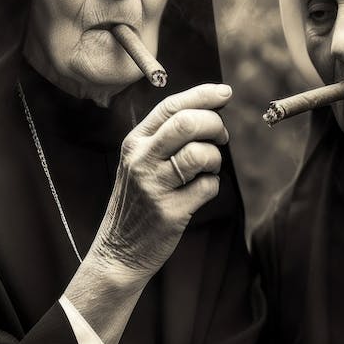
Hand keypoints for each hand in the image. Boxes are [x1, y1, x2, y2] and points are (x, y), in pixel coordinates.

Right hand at [90, 82, 229, 283]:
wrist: (118, 250)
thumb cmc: (138, 200)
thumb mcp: (139, 162)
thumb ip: (166, 137)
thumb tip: (211, 108)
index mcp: (134, 142)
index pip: (171, 107)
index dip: (203, 95)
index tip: (225, 92)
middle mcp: (140, 160)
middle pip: (188, 123)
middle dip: (215, 125)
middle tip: (221, 136)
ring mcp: (153, 186)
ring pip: (201, 154)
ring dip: (215, 159)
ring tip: (207, 169)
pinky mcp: (169, 212)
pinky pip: (208, 187)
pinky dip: (212, 186)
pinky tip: (198, 193)